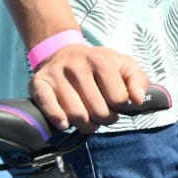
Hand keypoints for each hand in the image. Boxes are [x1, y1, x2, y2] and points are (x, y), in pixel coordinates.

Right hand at [28, 43, 151, 132]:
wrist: (63, 52)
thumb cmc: (98, 64)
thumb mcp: (123, 65)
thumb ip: (138, 80)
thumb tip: (139, 100)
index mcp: (101, 60)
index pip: (118, 98)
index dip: (120, 107)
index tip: (116, 104)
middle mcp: (77, 66)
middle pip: (98, 110)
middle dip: (104, 119)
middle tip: (102, 115)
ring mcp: (57, 75)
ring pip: (76, 115)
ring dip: (85, 125)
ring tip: (88, 119)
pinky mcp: (39, 84)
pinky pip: (49, 108)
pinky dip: (59, 120)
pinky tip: (66, 123)